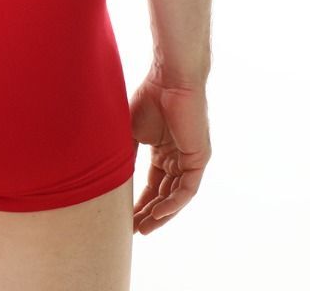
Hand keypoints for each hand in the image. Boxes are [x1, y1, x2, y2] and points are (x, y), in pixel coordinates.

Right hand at [128, 68, 211, 233]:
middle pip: (164, 194)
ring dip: (161, 214)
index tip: (125, 218)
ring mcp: (190, 159)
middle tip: (132, 230)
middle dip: (149, 213)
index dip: (140, 202)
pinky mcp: (199, 158)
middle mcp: (178, 158)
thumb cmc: (149, 98)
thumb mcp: (131, 133)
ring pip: (176, 196)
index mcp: (163, 151)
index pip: (153, 185)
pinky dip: (173, 203)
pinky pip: (187, 189)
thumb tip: (110, 180)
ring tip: (144, 228)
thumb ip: (126, 156)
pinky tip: (158, 212)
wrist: (170, 78)